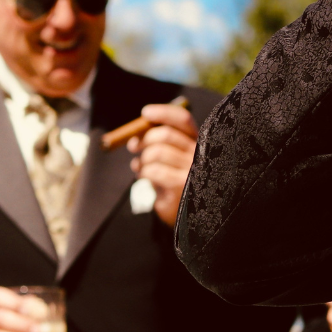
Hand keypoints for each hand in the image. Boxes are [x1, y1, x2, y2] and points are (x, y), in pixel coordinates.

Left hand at [125, 102, 197, 225]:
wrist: (187, 218)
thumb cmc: (175, 184)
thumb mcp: (171, 162)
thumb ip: (158, 145)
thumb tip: (134, 137)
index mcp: (198, 143)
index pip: (184, 120)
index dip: (163, 112)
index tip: (145, 112)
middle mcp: (198, 155)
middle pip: (165, 135)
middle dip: (143, 138)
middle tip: (133, 146)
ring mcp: (192, 171)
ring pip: (156, 153)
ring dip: (141, 160)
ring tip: (139, 167)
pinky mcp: (181, 187)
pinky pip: (154, 171)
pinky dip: (143, 172)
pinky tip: (143, 177)